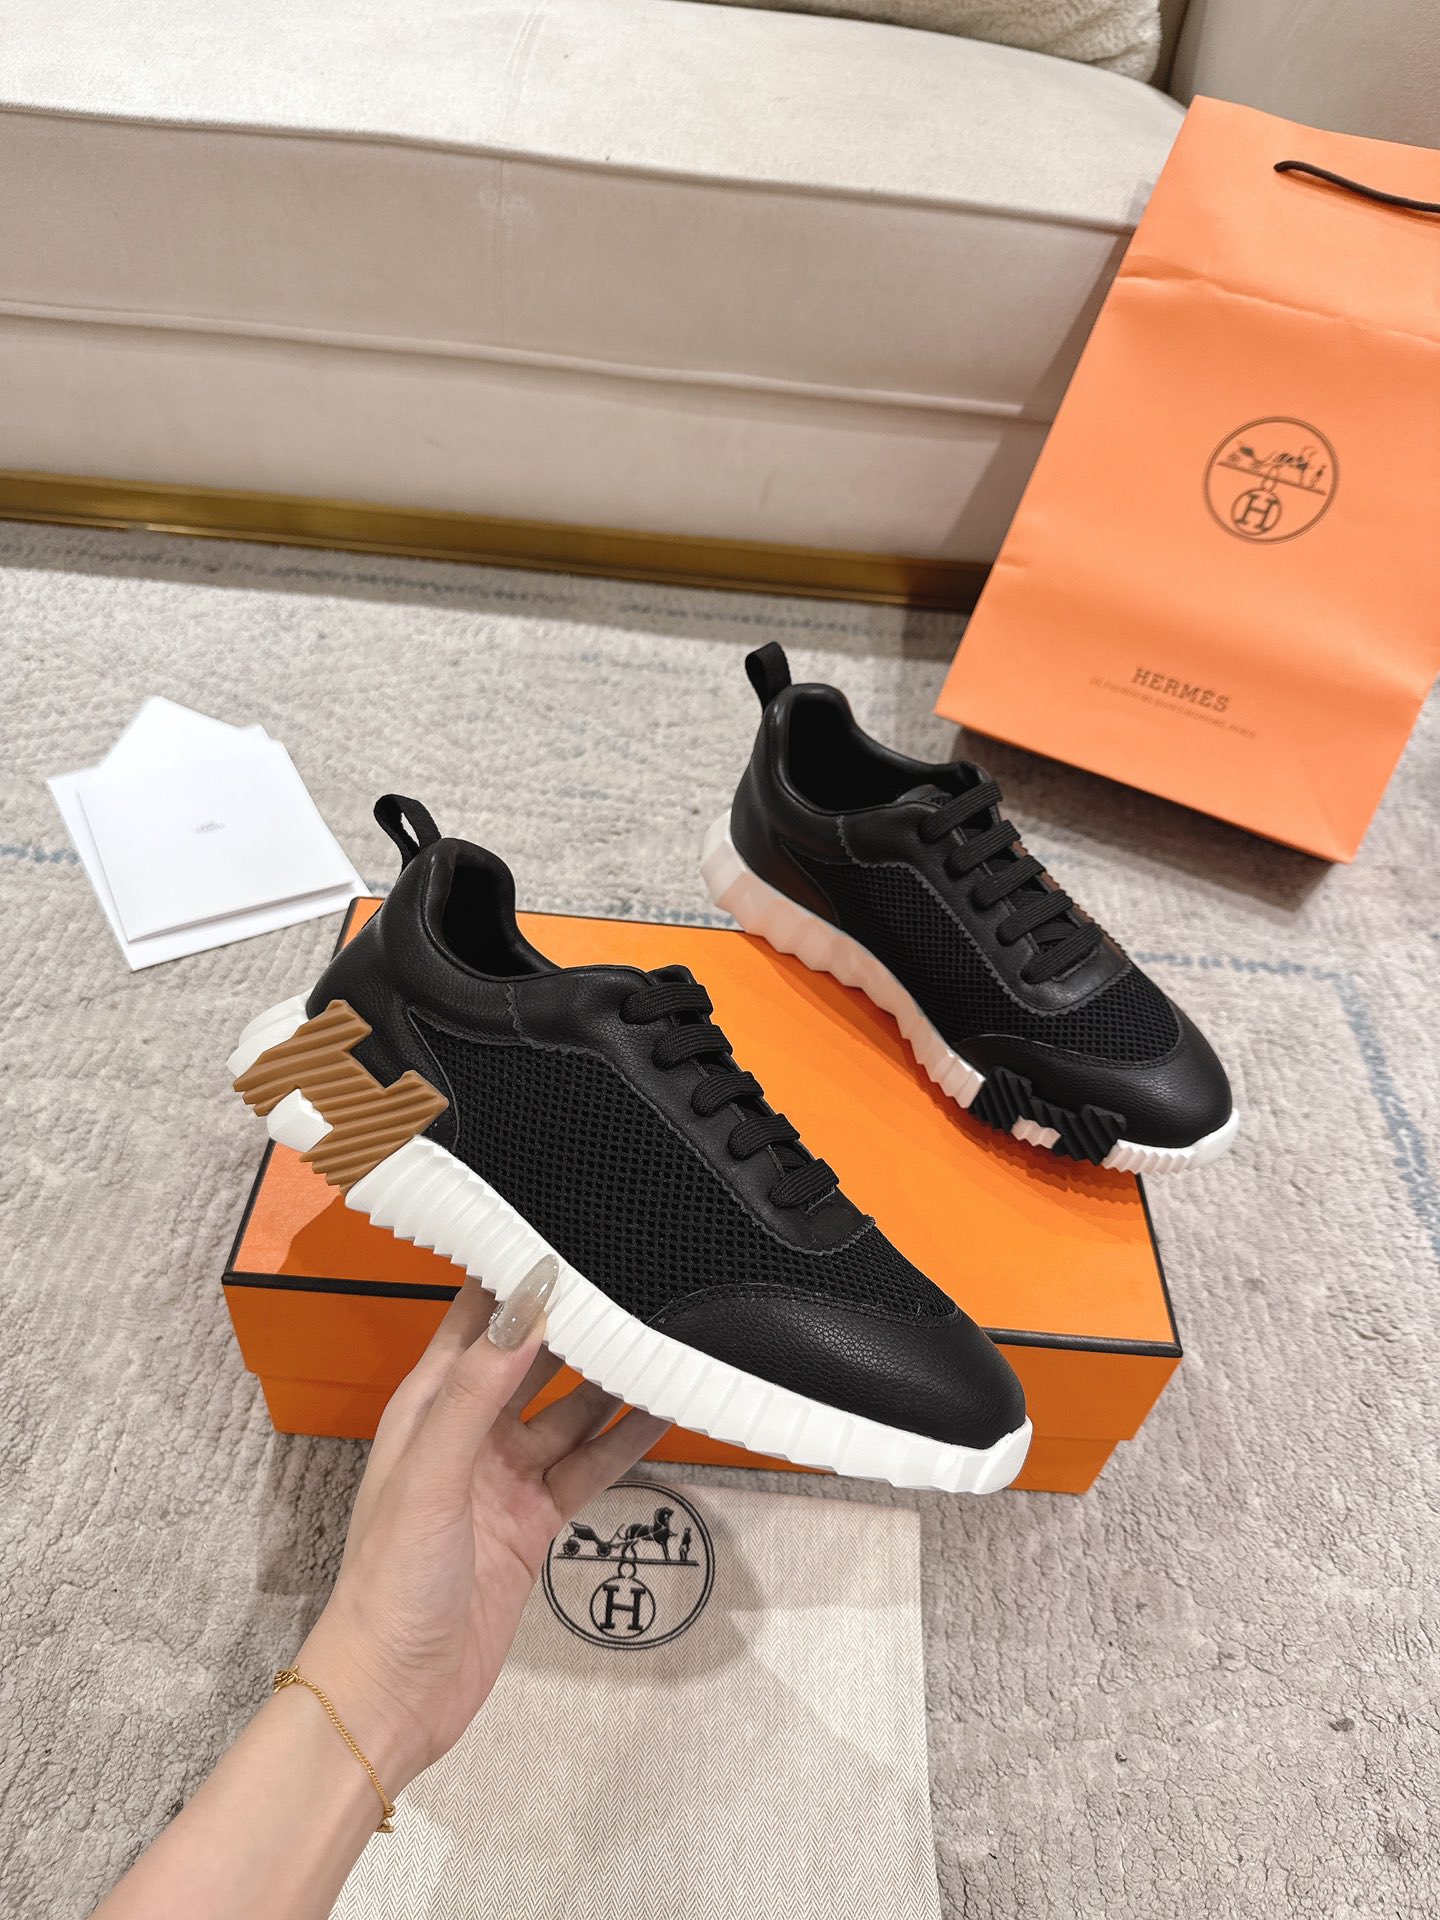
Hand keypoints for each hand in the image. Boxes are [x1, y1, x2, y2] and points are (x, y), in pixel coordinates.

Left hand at [296, 1257, 668, 1789]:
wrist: (395, 1693)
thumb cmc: (388, 1585)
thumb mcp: (431, 1475)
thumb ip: (478, 1389)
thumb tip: (522, 1306)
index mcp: (428, 1406)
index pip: (473, 1317)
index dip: (511, 1274)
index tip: (561, 1229)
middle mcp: (469, 1432)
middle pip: (532, 1357)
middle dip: (576, 1321)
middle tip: (634, 1278)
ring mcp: (506, 1476)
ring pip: (572, 1410)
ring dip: (612, 1379)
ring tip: (663, 1337)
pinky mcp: (536, 1520)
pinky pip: (589, 1465)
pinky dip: (625, 1440)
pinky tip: (661, 1412)